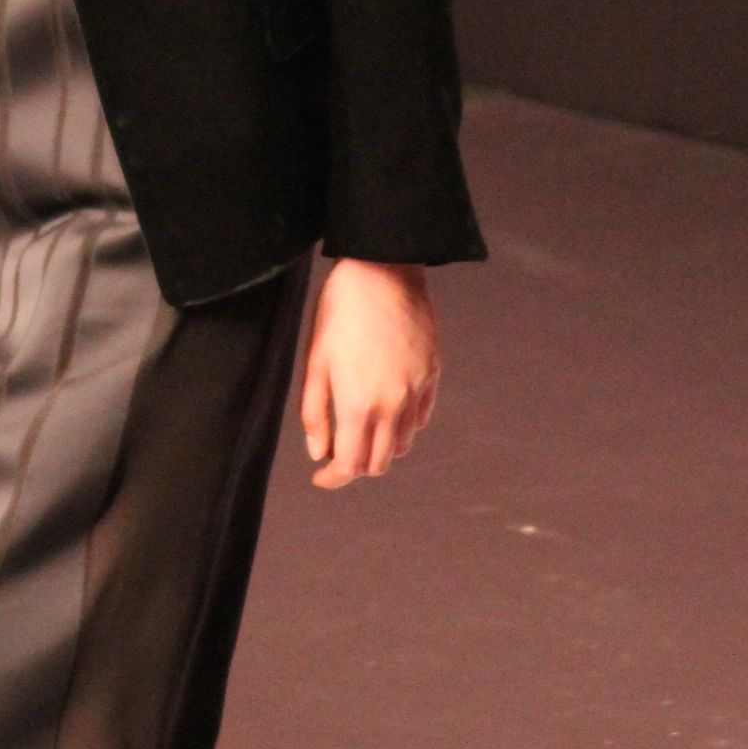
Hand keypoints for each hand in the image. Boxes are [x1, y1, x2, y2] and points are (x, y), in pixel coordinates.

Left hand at [300, 259, 438, 489]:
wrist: (383, 270)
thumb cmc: (341, 311)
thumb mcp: (316, 361)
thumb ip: (315, 413)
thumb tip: (319, 453)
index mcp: (359, 404)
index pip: (349, 465)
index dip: (332, 478)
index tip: (321, 476)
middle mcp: (393, 405)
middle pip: (379, 462)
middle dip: (356, 466)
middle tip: (338, 452)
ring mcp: (416, 391)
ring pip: (403, 444)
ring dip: (381, 447)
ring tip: (361, 430)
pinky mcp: (432, 374)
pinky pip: (420, 417)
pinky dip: (403, 426)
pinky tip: (387, 410)